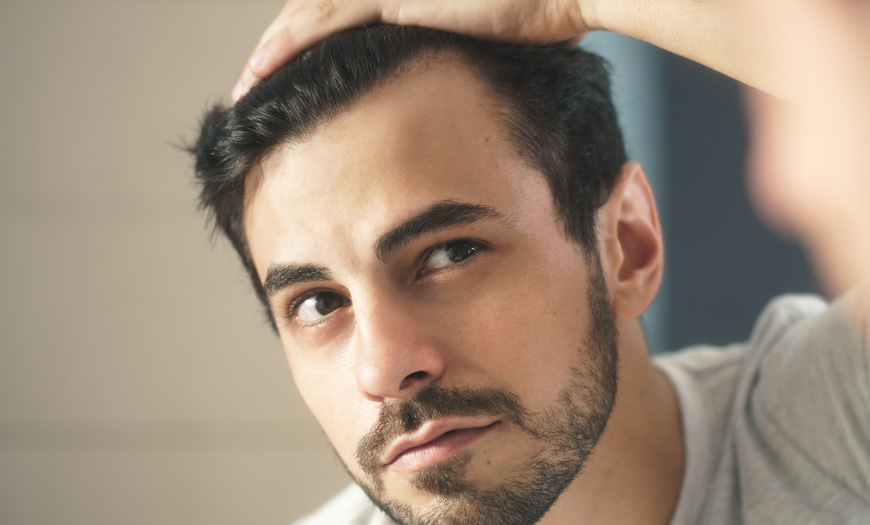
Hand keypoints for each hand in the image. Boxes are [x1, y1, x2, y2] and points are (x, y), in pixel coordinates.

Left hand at [233, 0, 590, 100]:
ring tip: (246, 89)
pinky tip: (262, 73)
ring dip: (273, 53)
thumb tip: (465, 96)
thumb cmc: (550, 18)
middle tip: (253, 88)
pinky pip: (325, 22)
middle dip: (281, 50)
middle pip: (317, 11)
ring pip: (310, 15)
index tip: (292, 82)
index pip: (346, 15)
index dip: (312, 46)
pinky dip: (289, 48)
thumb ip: (465, 58)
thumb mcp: (495, 44)